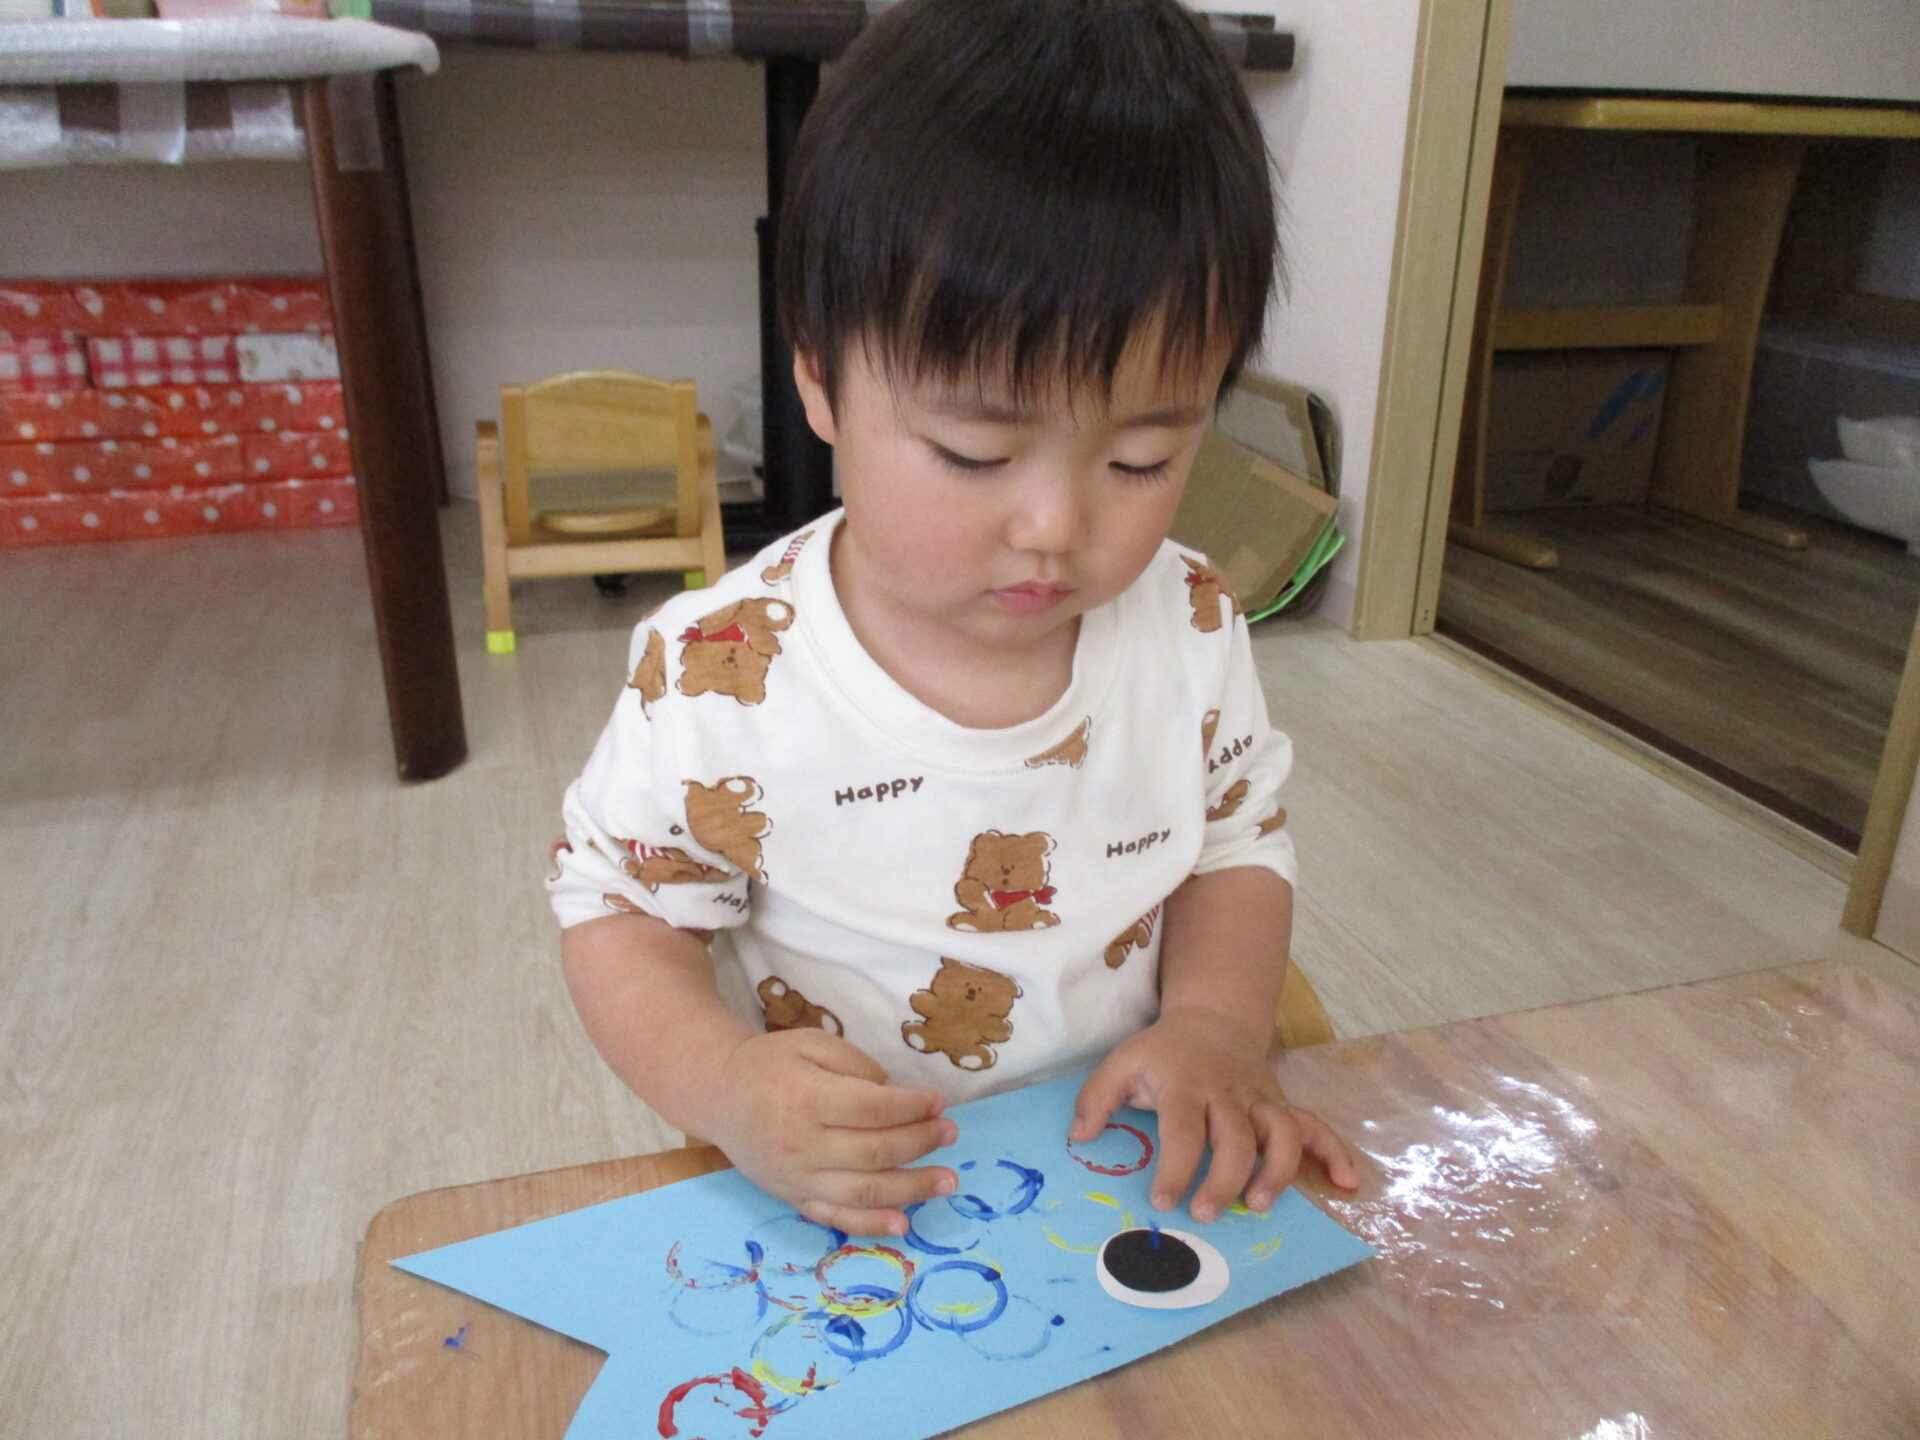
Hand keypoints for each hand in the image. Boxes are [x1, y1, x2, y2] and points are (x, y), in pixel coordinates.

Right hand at [707, 1028, 958, 1237]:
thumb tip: (900, 1097)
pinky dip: (871, 1225)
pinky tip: (904, 1223)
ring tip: (948, 1181)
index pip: (873, 1109)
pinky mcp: (792, 1198)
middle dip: (921, 1143)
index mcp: (806, 1099)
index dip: (912, 1107)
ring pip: (863, 1192)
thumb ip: (857, 1066)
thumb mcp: (812, 1044)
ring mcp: (797, 1178)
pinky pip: (836, 1219)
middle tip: (951, 1133)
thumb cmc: (771, 1064)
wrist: (718, 1095)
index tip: (939, 1102)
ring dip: (912, 1189)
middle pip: (875, 1152)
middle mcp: (802, 1145)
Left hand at [1070, 1008, 1358, 1220]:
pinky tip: (1347, 1182)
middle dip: (1224, 1179)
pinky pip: (1314, 1126)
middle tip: (1206, 1213)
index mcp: (1186, 1085)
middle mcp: (1228, 1093)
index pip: (1184, 1130)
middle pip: (1237, 1138)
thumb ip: (1096, 1099)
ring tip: (1259, 1205)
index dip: (1177, 1168)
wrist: (1213, 1019)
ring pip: (1281, 1133)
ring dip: (1276, 1171)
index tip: (1164, 1202)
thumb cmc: (1162, 1053)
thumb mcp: (1121, 1063)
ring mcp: (1260, 1098)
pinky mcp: (1281, 1104)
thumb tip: (1079, 1138)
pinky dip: (1334, 1152)